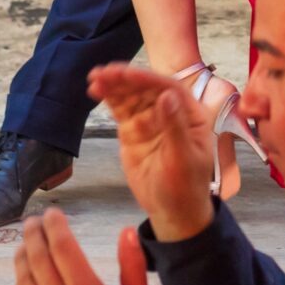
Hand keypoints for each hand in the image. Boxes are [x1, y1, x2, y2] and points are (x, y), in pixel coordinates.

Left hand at [14, 210, 151, 284]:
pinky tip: (23, 277)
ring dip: (22, 256)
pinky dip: (20, 283)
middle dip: (34, 235)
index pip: (63, 248)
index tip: (53, 214)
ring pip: (24, 280)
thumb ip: (132, 268)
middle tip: (33, 221)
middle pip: (38, 259)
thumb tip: (126, 233)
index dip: (55, 226)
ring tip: (25, 242)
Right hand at [87, 63, 218, 242]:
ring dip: (114, 85)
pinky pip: (121, 109)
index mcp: (190, 113)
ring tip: (94, 79)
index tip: (124, 74)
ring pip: (131, 96)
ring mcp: (150, 119)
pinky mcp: (133, 130)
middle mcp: (170, 111)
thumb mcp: (183, 159)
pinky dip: (109, 99)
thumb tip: (166, 95)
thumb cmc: (185, 187)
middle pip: (146, 88)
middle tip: (102, 73)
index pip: (168, 88)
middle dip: (125, 78)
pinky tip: (96, 90)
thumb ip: (174, 127)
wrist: (172, 211)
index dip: (145, 79)